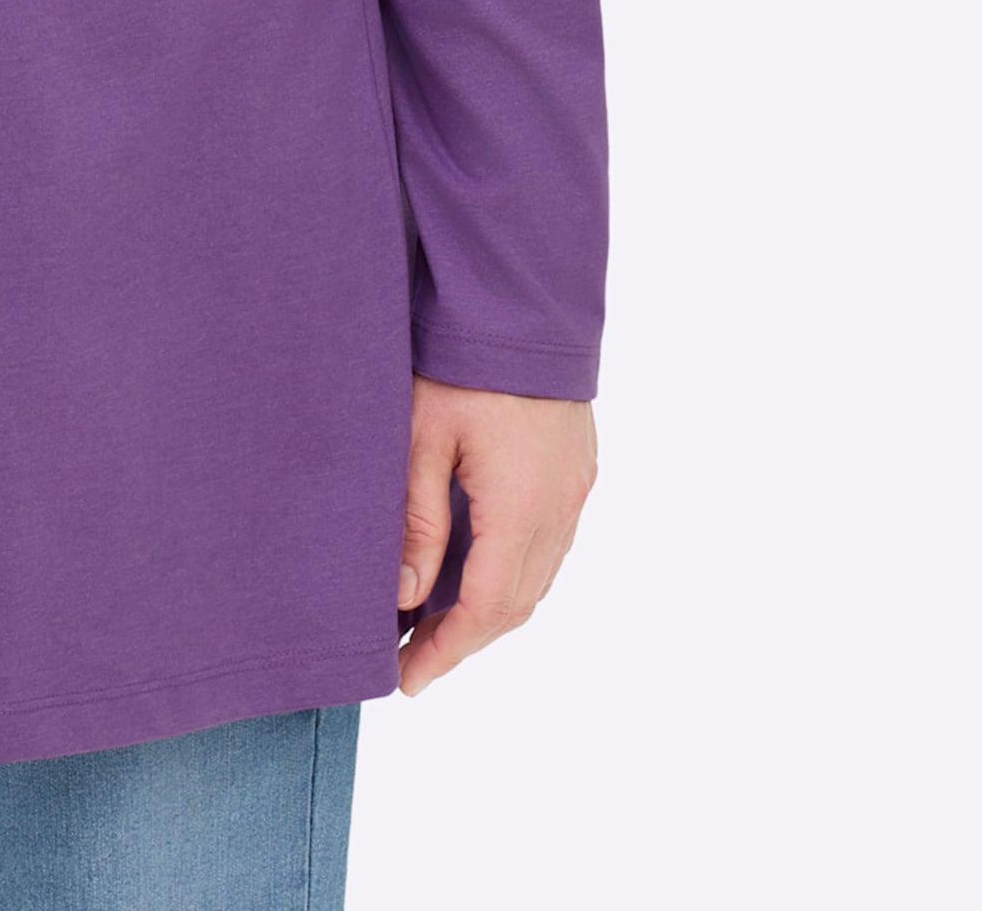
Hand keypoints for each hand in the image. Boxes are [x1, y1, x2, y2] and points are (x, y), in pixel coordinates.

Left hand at [395, 375, 596, 694]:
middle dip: (465, 640)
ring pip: (537, 577)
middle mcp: (559, 508)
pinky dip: (514, 571)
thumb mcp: (422, 436)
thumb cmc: (464, 360)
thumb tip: (405, 596)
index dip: (444, 650)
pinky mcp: (577, 468)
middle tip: (414, 660)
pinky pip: (551, 544)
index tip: (407, 680)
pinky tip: (478, 569)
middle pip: (515, 603)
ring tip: (436, 623)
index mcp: (521, 506)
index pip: (483, 608)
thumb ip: (417, 518)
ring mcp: (575, 488)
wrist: (524, 300)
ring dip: (491, 608)